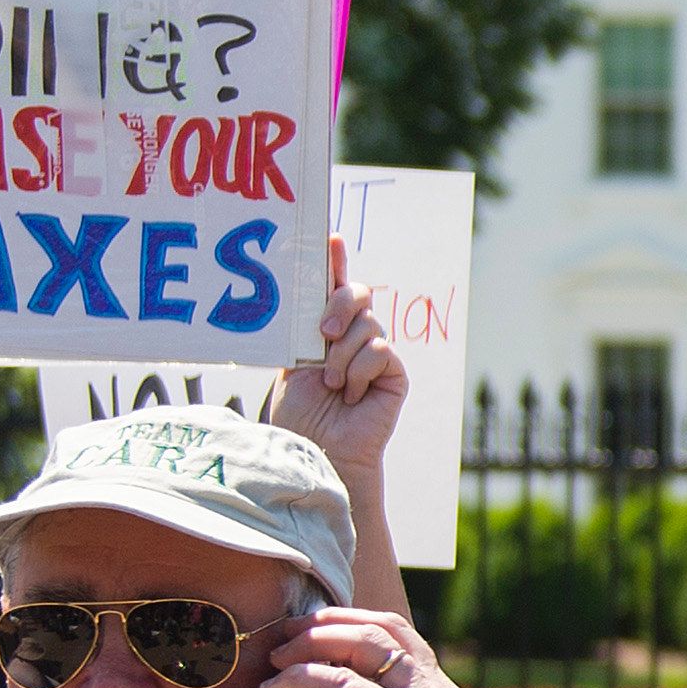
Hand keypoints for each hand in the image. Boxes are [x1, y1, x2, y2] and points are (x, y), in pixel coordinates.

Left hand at [260, 602, 483, 687]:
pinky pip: (343, 684)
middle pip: (385, 629)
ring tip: (279, 655)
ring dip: (315, 639)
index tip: (315, 634)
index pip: (402, 645)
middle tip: (289, 631)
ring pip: (366, 642)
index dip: (356, 629)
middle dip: (332, 622)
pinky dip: (303, 678)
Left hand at [271, 244, 407, 474]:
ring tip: (333, 384)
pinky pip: (380, 349)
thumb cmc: (301, 414)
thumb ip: (302, 330)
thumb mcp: (292, 363)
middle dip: (337, 304)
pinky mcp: (394, 372)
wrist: (320, 450)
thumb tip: (302, 292)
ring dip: (342, 355)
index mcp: (325, 329)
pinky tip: (352, 394)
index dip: (333, 260)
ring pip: (366, 323)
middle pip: (357, 292)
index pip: (331, 285)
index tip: (329, 237)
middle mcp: (353, 335)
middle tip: (322, 333)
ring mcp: (376, 352)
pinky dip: (360, 370)